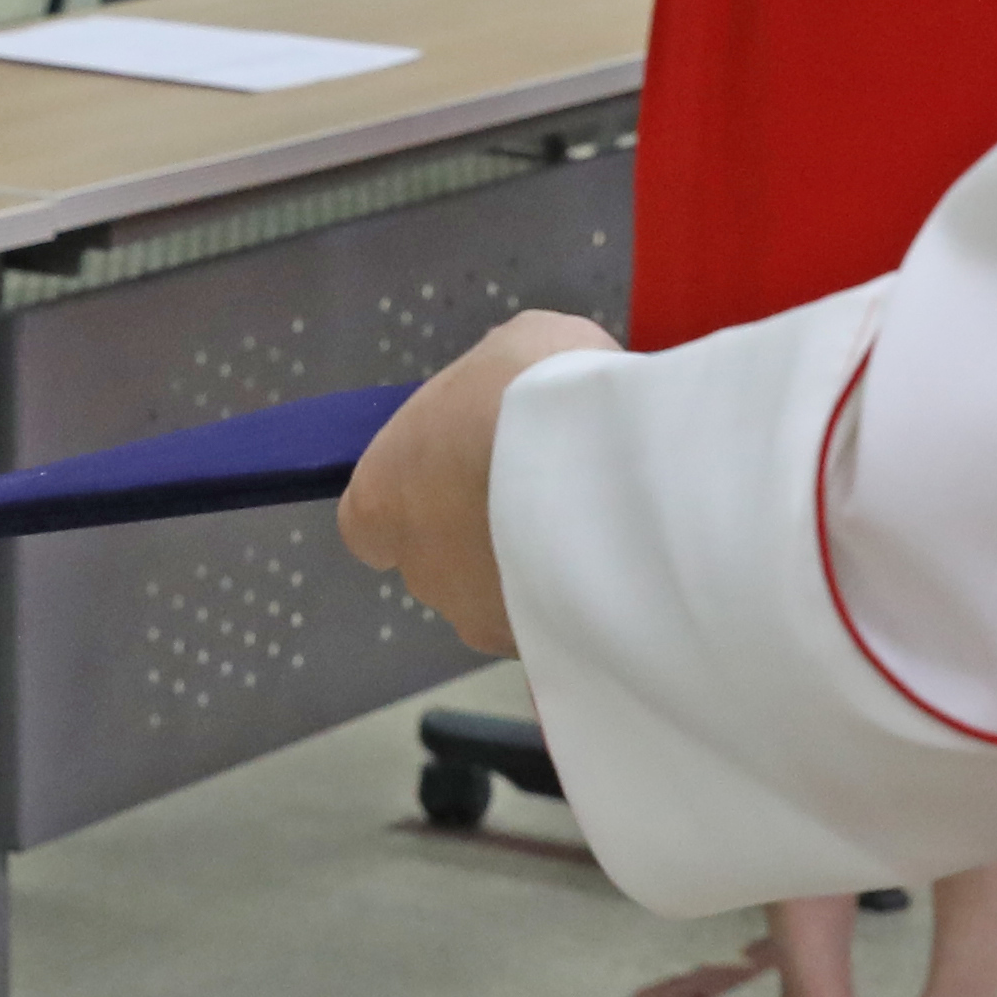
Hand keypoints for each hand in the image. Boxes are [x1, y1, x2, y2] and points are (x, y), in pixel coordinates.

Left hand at [340, 307, 616, 653]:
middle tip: (544, 488)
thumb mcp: (511, 347)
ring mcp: (483, 619)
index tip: (461, 476)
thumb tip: (512, 400)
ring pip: (506, 598)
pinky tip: (626, 565)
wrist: (603, 459)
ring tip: (601, 521)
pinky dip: (585, 601)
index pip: (369, 525)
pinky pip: (561, 625)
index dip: (415, 502)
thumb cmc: (530, 391)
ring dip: (539, 570)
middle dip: (486, 535)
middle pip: (443, 562)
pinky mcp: (545, 649)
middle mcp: (420, 571)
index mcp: (381, 499)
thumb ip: (494, 390)